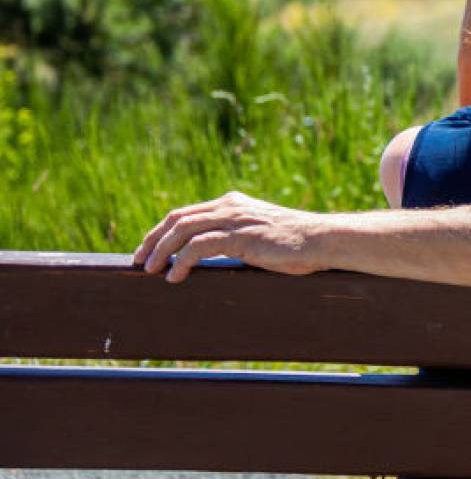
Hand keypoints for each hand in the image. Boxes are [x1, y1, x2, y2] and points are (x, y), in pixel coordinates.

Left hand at [133, 191, 330, 282]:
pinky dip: (182, 261)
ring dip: (161, 251)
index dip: (162, 231)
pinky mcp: (240, 236)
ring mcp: (234, 220)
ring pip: (182, 230)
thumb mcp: (261, 235)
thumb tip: (216, 257)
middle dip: (153, 240)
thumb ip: (238, 238)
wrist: (323, 239)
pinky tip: (176, 276)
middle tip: (139, 261)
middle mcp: (229, 206)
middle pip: (177, 218)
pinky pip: (198, 246)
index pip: (186, 213)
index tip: (149, 248)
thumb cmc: (297, 244)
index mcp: (233, 203)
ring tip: (151, 270)